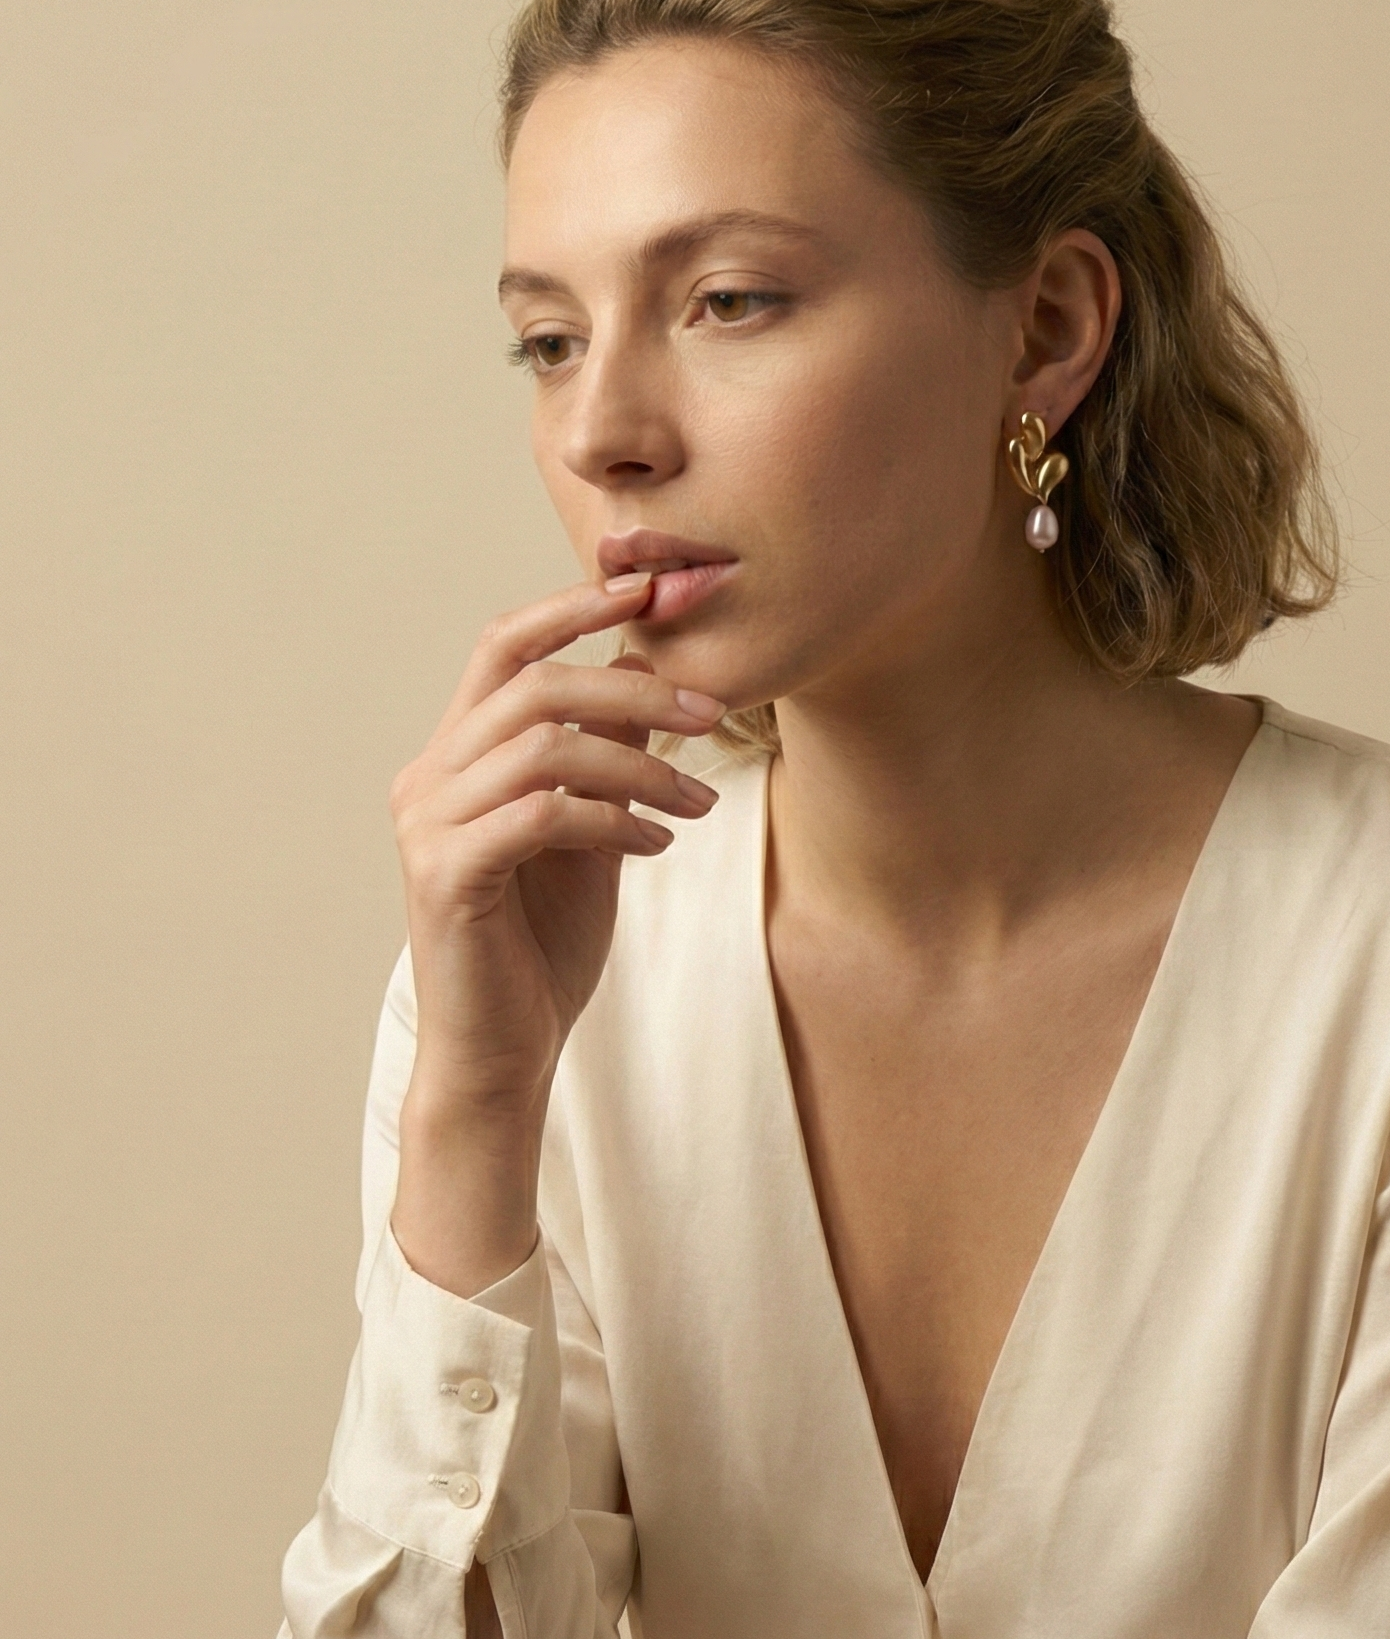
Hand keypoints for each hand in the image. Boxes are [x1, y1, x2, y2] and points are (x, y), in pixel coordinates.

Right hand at [388, 575, 724, 1291]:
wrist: (503, 1052)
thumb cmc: (543, 946)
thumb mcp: (589, 832)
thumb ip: (607, 758)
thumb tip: (650, 673)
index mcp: (454, 756)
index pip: (503, 645)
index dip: (573, 606)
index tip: (650, 587)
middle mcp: (428, 778)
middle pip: (534, 684)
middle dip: (634, 688)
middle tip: (713, 713)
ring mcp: (429, 825)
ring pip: (542, 745)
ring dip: (638, 765)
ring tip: (696, 803)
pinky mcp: (447, 876)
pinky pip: (541, 814)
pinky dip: (611, 819)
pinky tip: (655, 844)